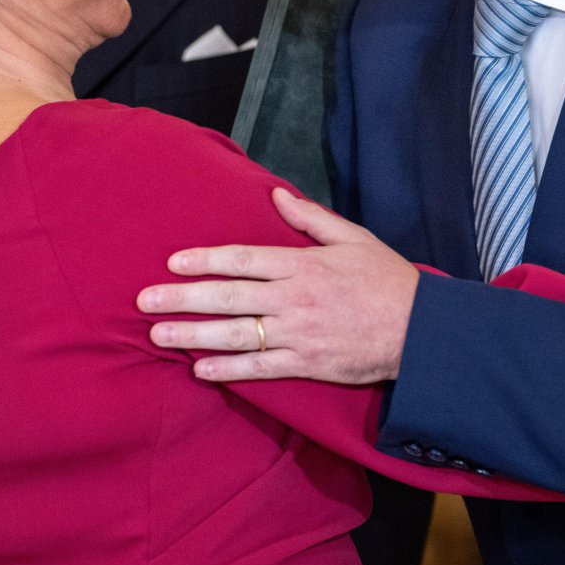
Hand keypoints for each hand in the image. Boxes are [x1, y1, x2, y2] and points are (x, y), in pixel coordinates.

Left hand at [136, 187, 419, 383]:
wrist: (418, 330)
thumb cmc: (385, 278)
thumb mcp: (351, 237)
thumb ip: (310, 218)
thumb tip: (275, 194)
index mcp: (303, 264)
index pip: (244, 259)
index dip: (205, 260)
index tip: (173, 262)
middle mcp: (295, 298)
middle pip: (229, 297)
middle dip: (184, 298)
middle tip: (145, 299)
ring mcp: (299, 334)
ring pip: (236, 334)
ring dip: (194, 335)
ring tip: (158, 334)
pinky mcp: (307, 364)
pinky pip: (260, 370)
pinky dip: (228, 371)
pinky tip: (199, 369)